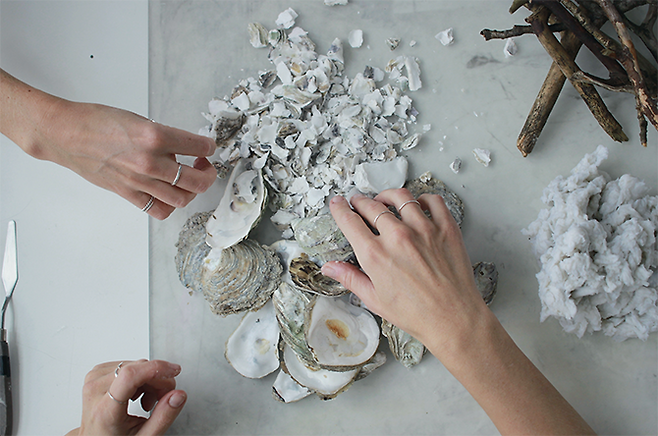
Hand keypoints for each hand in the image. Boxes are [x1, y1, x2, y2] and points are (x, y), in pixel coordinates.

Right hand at [0, 69, 216, 219]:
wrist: (65, 134)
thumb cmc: (96, 122)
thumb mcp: (139, 120)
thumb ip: (164, 137)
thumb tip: (183, 149)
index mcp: (155, 136)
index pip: (199, 147)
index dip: (209, 147)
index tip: (208, 147)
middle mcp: (150, 162)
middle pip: (197, 180)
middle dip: (209, 174)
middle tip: (205, 166)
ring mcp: (139, 181)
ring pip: (182, 198)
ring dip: (192, 190)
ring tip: (189, 179)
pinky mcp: (128, 194)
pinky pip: (159, 209)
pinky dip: (170, 204)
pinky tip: (170, 193)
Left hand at [66, 359, 185, 435]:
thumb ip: (163, 417)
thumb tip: (178, 395)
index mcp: (104, 410)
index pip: (129, 376)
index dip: (156, 368)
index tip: (173, 371)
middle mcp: (94, 391)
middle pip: (138, 369)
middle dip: (158, 381)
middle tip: (160, 400)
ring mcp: (94, 379)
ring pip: (136, 365)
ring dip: (149, 381)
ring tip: (145, 402)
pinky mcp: (97, 373)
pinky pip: (129, 365)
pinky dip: (139, 378)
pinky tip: (136, 394)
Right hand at [321, 189, 489, 359]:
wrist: (452, 319)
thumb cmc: (416, 314)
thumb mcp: (375, 299)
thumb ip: (350, 278)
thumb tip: (331, 268)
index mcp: (375, 255)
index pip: (349, 221)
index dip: (340, 209)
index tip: (338, 204)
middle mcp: (397, 237)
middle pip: (372, 206)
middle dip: (360, 201)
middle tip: (359, 203)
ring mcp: (423, 229)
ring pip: (400, 197)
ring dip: (387, 196)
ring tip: (385, 200)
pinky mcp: (445, 228)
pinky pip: (432, 201)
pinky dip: (422, 199)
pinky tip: (418, 206)